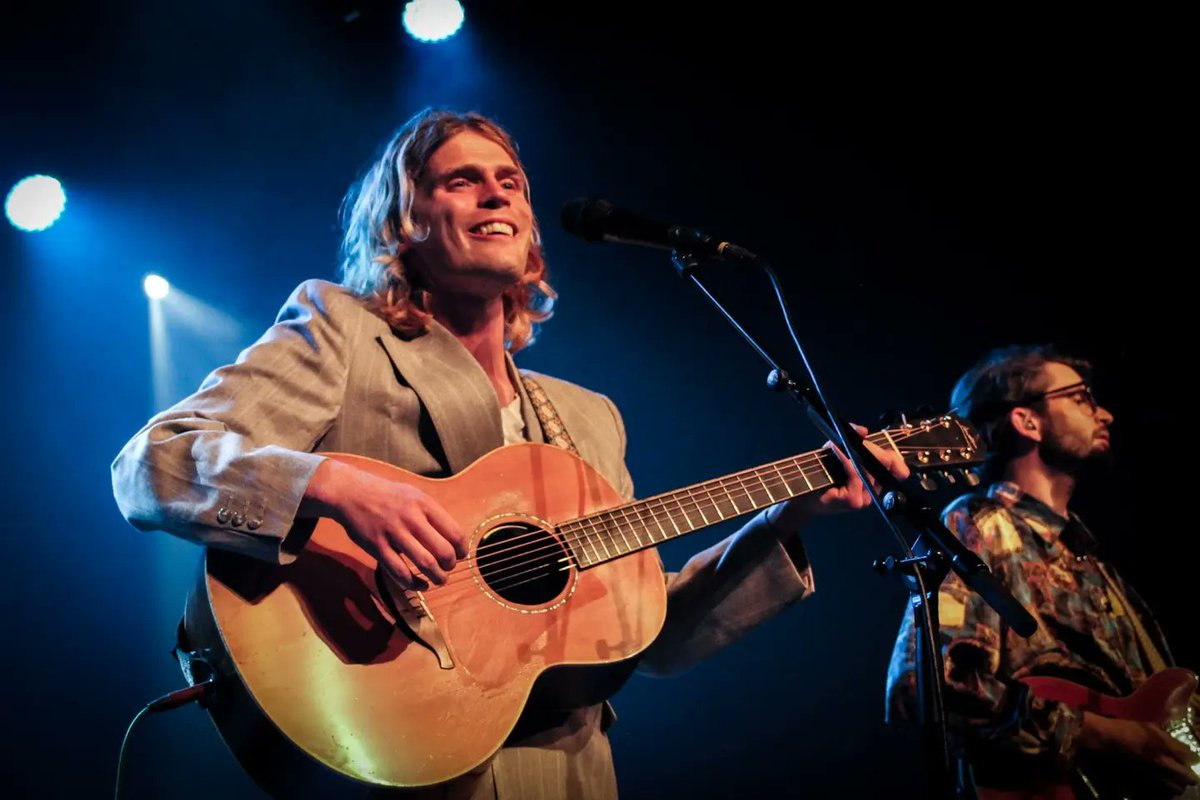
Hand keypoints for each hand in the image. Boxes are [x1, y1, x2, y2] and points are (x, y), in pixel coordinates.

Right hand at [301, 459, 466, 588]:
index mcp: (424, 504)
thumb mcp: (414, 495)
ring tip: (439, 580)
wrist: (351, 492)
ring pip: (425, 564)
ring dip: (437, 578)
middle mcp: (411, 518)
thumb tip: (455, 540)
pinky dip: (414, 584)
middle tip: (449, 569)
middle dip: (450, 566)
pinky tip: (420, 585)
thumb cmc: (387, 496)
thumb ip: (433, 514)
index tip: (461, 556)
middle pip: (443, 551)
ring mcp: (393, 533)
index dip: (462, 550)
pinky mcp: (377, 547)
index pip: (454, 532)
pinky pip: (400, 572)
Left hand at [767, 424, 910, 534]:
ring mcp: (864, 498)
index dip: (895, 459)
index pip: (891, 466)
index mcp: (871, 479)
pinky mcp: (853, 500)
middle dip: (872, 451)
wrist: (802, 495)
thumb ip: (850, 437)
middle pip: (882, 465)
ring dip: (854, 454)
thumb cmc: (819, 473)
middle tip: (863, 441)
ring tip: (838, 447)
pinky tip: (837, 451)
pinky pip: (856, 475)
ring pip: (868, 470)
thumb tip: (863, 430)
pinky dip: (847, 462)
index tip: (892, 452)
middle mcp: (871, 490)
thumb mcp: (835, 449)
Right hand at [1081, 712, 1198, 796]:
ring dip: (1177, 784)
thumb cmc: (1126, 729)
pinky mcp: (1143, 784)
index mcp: (1166, 749)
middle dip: (1188, 775)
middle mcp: (1164, 766)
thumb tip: (1184, 750)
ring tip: (1171, 779)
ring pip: (1177, 789)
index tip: (1188, 757)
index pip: (1192, 758)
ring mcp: (1154, 777)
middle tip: (1182, 770)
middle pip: (1189, 779)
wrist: (1103, 740)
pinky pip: (1161, 792)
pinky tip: (1159, 783)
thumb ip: (1169, 740)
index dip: (1191, 758)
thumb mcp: (1150, 728)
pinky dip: (1164, 790)